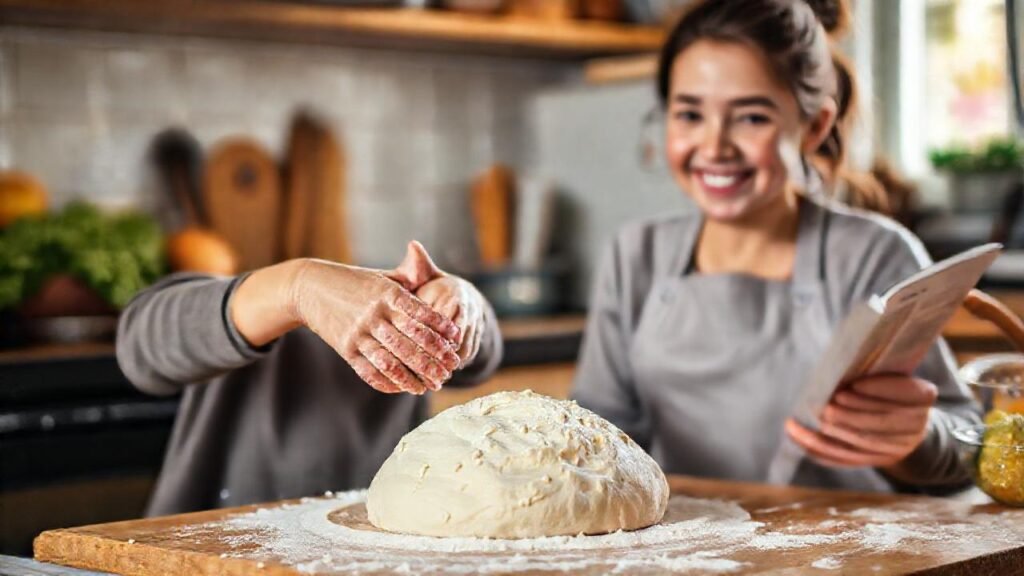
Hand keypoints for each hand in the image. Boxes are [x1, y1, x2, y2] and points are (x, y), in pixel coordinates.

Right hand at [231, 256, 461, 394]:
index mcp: (387, 293)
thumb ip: (409, 276)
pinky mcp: (345, 349)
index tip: (456, 340)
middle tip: (450, 371)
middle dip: (433, 359)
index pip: (421, 313)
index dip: (441, 328)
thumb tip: (432, 275)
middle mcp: (374, 314)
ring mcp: (358, 333)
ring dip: (413, 377)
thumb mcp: (382, 275)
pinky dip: (388, 382)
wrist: (309, 288)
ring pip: (391, 361)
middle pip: (410, 343)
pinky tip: (404, 388)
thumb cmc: (354, 281)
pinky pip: (369, 371)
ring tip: (431, 385)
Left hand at [385, 241, 486, 367]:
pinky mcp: (478, 339)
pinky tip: (435, 376)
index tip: (406, 343)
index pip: (440, 317)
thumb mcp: (425, 274)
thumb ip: (417, 266)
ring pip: (462, 350)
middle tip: (413, 364)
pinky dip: (452, 367)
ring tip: (423, 375)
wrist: (462, 298)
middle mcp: (469, 309)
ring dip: (444, 364)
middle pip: (452, 337)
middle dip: (433, 352)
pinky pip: (468, 356)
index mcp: (454, 293)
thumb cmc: (434, 287)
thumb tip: (413, 244)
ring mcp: (476, 325)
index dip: (424, 332)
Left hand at [785, 376, 937, 468]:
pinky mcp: (877, 460)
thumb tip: (836, 366)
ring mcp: (898, 447)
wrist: (904, 421)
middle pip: (882, 422)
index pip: (907, 393)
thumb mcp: (888, 373)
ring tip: (805, 422)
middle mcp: (916, 424)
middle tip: (826, 406)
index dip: (880, 389)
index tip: (853, 384)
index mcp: (923, 396)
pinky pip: (847, 458)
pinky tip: (798, 437)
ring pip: (863, 443)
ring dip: (831, 434)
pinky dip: (820, 449)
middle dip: (851, 415)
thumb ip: (872, 370)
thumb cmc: (886, 387)